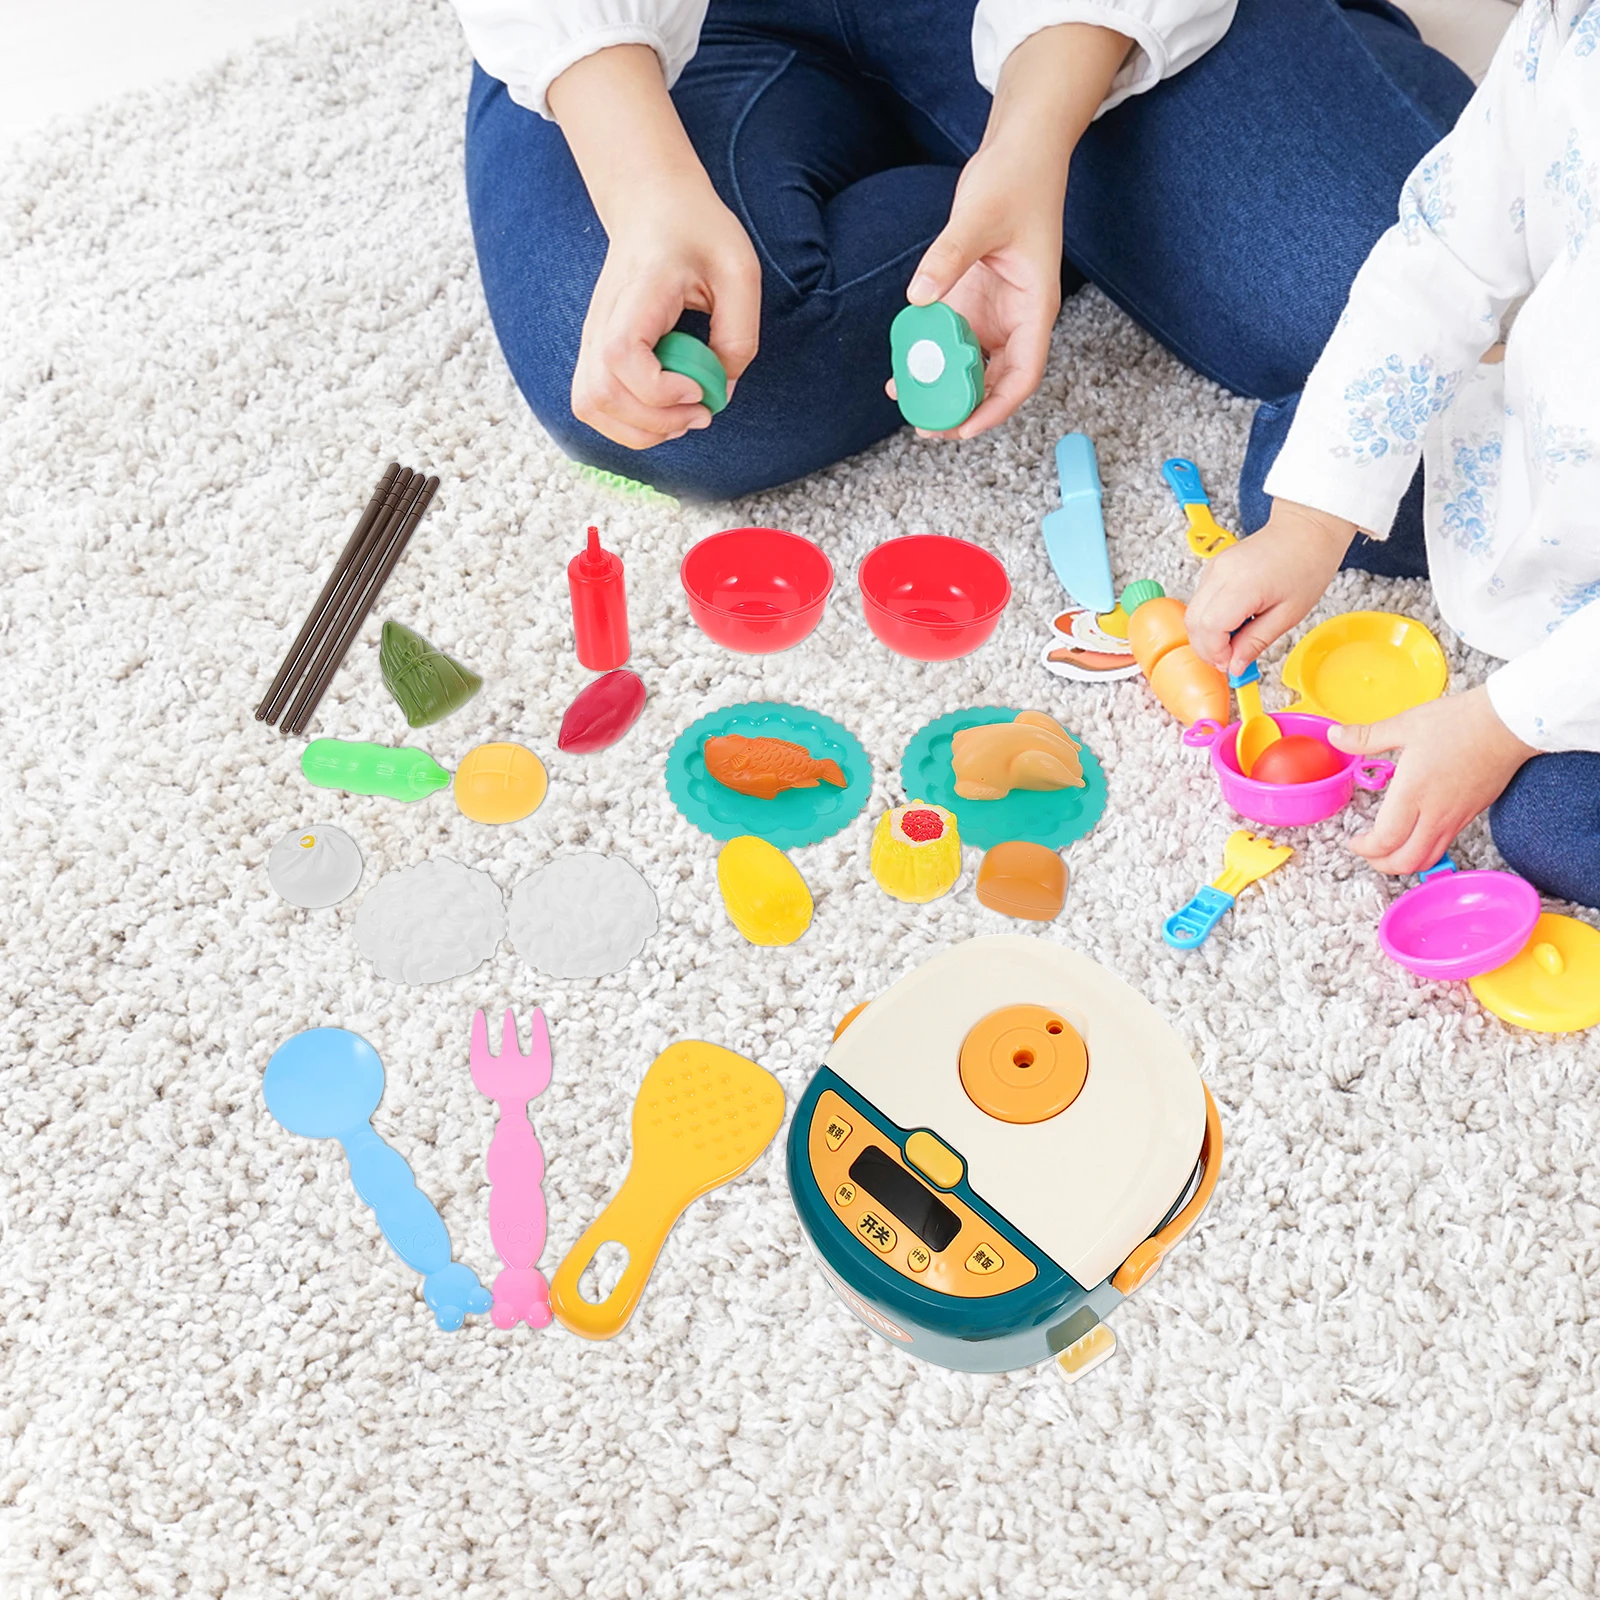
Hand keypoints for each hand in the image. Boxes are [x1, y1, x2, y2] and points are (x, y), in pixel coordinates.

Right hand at [571, 183, 759, 449]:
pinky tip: (663, 412)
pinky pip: (594, 404)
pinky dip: (628, 424)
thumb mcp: (739, 272)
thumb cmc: (698, 232)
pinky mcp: (594, 351)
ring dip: (639, 430)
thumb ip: (739, 335)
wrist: (652, 204)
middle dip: (656, 423)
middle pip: (600, 395)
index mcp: (639, 292)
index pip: (621, 356)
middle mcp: (602, 318)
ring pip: (590, 407)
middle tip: (701, 412)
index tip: (699, 388)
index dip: (659, 390)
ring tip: (681, 417)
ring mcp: (592, 337)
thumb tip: (720, 391)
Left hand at [888, 23, 1132, 439]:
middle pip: (996, 382)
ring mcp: (994, 312)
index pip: (1022, 375)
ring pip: (971, 366)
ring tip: (907, 404)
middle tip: (925, 427)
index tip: (963, 429)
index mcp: (1035, 308)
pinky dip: (930, 357)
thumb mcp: (980, 216)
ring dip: (943, 388)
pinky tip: (901, 367)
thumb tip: (918, 296)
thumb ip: (948, 257)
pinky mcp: (973, 300)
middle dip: (963, 410)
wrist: (1018, 150)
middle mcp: (1017, 318)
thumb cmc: (1016, 179)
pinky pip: (951, 340)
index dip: (995, 408)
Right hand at [1185, 500, 1356, 674]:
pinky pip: (1200, 601)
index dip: (1216, 653)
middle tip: (1230, 660)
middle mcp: (1220, 573)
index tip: (1232, 664)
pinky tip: (1233, 623)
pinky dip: (1210, 620)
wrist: (1306, 529)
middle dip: (1206, 648)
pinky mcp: (1213, 568)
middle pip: (1193, 622)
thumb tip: (1235, 665)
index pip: (1209, 628)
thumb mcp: (1289, 614)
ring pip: (1192, 613)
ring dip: (1207, 635)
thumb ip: (1256, 641)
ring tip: (1235, 641)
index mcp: (1243, 585)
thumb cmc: (1307, 564)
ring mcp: (1214, 568)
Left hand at [1329, 687, 1537, 873]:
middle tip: (1366, 850)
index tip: (1353, 840)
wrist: (1509, 723)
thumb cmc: (1459, 722)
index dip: (1364, 848)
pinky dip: (1423, 851)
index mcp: (1413, 793)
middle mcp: (1435, 814)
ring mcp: (1456, 818)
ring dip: (1402, 862)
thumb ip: (1367, 736)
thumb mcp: (1406, 725)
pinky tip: (1414, 834)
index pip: (1385, 840)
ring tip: (1387, 848)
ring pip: (1427, 859)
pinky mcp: (1470, 815)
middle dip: (1380, 864)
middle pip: (1405, 862)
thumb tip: (1335, 735)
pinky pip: (1443, 846)